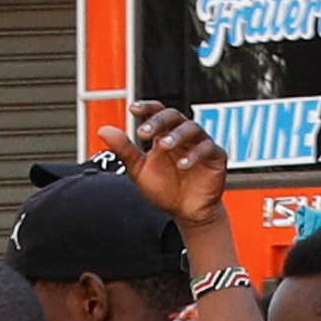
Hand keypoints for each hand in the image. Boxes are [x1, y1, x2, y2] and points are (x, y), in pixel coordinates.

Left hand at [118, 99, 232, 239]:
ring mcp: (200, 144)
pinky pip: (208, 148)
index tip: (133, 109)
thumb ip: (125, 150)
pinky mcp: (216, 157)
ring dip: (176, 135)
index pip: (157, 112)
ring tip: (163, 146)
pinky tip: (183, 164)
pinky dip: (196, 154)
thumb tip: (104, 130)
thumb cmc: (166, 189)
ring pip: (192, 128)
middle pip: (173, 116)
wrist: (186, 213)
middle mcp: (183, 135)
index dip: (147, 107)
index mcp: (164, 134)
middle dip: (158, 122)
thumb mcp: (140, 170)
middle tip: (143, 133)